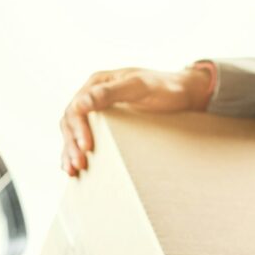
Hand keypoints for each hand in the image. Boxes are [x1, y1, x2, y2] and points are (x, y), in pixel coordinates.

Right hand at [60, 65, 213, 175]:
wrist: (184, 93)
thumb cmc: (164, 87)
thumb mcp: (139, 87)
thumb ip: (110, 93)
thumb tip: (79, 104)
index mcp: (97, 83)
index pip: (76, 108)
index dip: (77, 128)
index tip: (86, 146)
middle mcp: (93, 96)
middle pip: (70, 122)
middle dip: (71, 144)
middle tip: (79, 164)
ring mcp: (99, 111)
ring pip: (73, 132)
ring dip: (69, 151)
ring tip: (72, 170)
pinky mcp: (107, 125)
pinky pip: (84, 138)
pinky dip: (76, 152)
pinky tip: (74, 168)